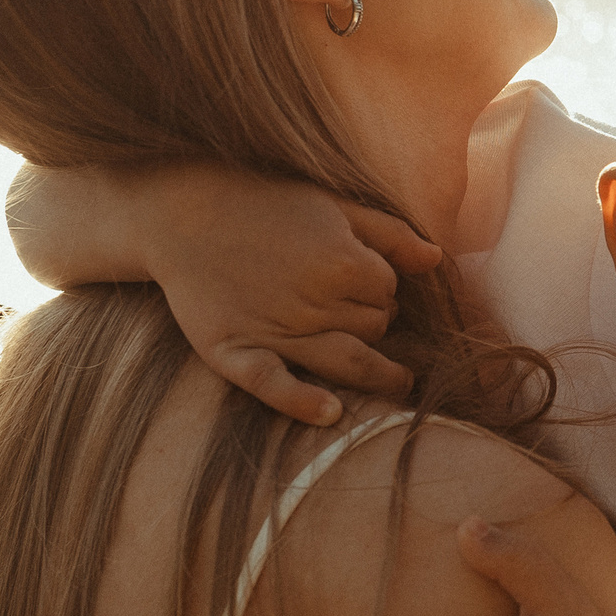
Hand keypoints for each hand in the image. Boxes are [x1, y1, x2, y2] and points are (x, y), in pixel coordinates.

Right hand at [151, 171, 441, 425]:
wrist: (179, 210)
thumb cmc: (263, 203)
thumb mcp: (333, 205)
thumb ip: (389, 234)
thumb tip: (436, 259)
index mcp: (345, 263)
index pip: (389, 291)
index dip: (382, 287)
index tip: (365, 282)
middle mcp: (315, 301)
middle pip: (375, 327)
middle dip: (376, 320)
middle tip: (361, 313)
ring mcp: (275, 330)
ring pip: (349, 361)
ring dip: (377, 374)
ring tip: (397, 382)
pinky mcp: (234, 349)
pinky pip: (273, 385)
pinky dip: (302, 401)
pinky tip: (330, 413)